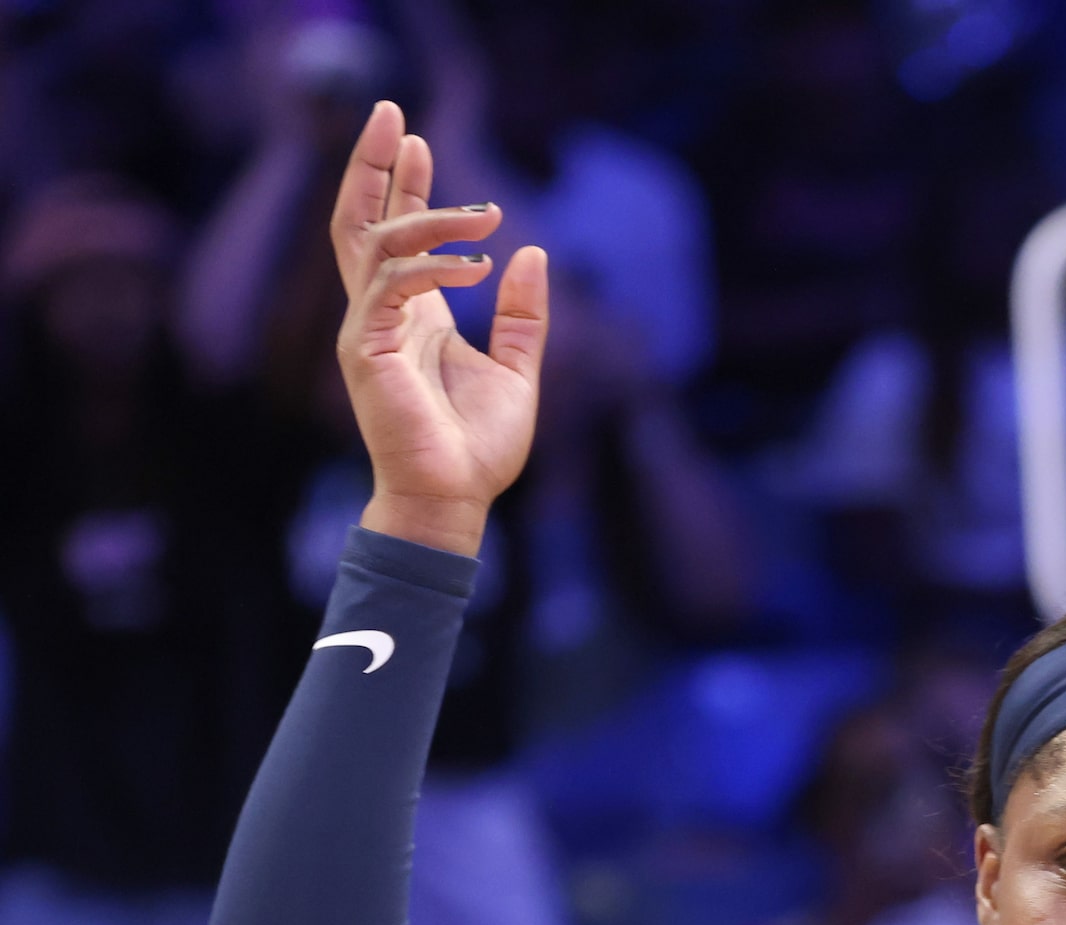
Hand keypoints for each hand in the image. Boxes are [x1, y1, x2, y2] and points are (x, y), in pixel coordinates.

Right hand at [330, 99, 547, 554]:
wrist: (455, 499)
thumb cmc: (478, 448)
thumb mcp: (518, 372)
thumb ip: (523, 316)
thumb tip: (533, 252)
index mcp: (413, 316)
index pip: (396, 234)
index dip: (402, 183)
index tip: (416, 136)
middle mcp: (382, 314)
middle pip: (360, 220)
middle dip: (373, 164)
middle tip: (392, 112)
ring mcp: (368, 330)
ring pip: (378, 243)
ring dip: (428, 215)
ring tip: (485, 212)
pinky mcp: (366, 350)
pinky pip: (389, 285)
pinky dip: (431, 267)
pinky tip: (478, 265)